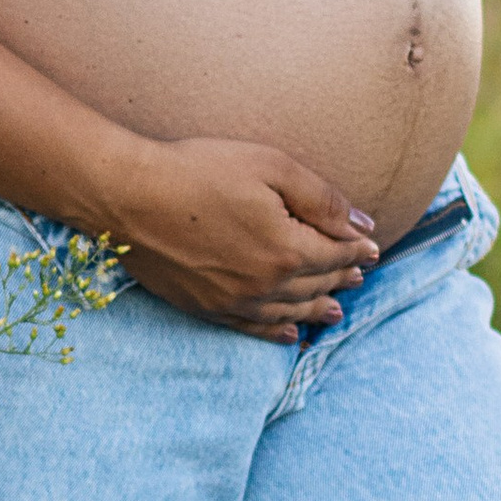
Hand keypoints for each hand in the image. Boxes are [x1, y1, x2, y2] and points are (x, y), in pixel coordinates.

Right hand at [109, 134, 379, 340]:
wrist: (129, 196)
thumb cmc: (198, 170)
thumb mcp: (270, 167)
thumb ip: (322, 199)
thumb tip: (363, 226)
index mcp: (287, 249)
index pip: (335, 253)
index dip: (357, 250)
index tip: (372, 247)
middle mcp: (266, 285)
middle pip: (316, 285)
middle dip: (341, 277)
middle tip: (359, 274)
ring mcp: (235, 302)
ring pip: (290, 312)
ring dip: (317, 309)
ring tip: (336, 309)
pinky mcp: (206, 308)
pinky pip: (253, 329)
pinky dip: (277, 333)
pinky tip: (290, 334)